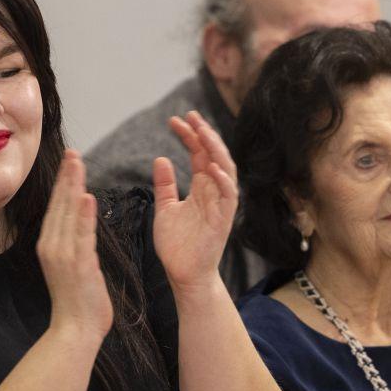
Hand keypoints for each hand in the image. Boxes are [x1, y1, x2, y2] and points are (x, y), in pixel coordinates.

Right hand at [37, 152, 112, 341]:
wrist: (74, 331)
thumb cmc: (78, 302)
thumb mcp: (73, 267)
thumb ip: (75, 245)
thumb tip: (80, 229)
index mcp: (50, 246)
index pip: (56, 207)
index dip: (63, 183)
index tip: (70, 162)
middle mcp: (51, 246)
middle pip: (59, 204)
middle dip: (67, 176)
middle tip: (73, 152)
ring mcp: (62, 255)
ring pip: (67, 214)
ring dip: (73, 186)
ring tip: (78, 163)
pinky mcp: (76, 264)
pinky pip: (81, 235)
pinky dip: (83, 215)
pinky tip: (86, 196)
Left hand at [150, 111, 237, 293]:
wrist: (183, 274)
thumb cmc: (177, 245)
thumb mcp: (165, 208)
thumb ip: (165, 185)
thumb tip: (161, 158)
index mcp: (200, 187)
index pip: (199, 154)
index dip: (190, 136)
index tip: (175, 120)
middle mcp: (213, 192)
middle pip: (214, 156)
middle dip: (204, 134)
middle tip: (190, 116)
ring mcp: (221, 205)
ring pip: (226, 170)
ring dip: (216, 150)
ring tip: (203, 132)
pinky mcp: (224, 220)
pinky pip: (229, 196)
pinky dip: (222, 180)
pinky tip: (212, 167)